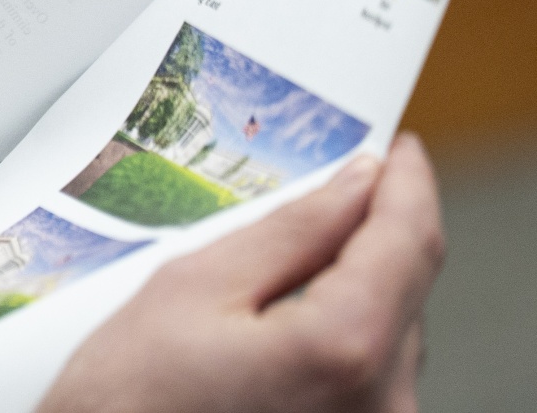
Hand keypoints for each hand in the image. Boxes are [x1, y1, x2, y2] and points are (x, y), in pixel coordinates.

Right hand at [38, 132, 443, 412]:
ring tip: (281, 276)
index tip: (398, 149)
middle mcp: (383, 406)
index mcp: (344, 350)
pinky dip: (343, 342)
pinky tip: (282, 335)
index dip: (406, 183)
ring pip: (393, 336)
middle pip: (405, 289)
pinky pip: (374, 381)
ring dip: (357, 292)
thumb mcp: (194, 287)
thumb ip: (291, 231)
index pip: (408, 241)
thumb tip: (358, 184)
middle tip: (327, 191)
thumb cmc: (128, 404)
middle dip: (372, 235)